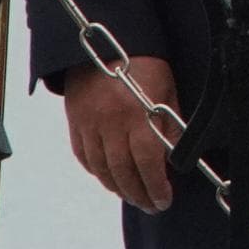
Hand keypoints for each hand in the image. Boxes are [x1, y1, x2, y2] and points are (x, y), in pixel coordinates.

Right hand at [62, 57, 182, 212]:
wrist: (105, 42)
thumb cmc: (144, 65)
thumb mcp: (167, 92)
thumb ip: (170, 127)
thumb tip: (173, 159)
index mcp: (137, 115)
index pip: (148, 163)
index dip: (157, 187)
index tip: (164, 200)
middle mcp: (111, 123)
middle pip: (123, 172)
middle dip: (139, 194)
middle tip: (150, 205)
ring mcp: (89, 124)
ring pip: (102, 169)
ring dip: (118, 188)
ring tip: (132, 196)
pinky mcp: (75, 122)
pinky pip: (84, 156)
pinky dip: (97, 172)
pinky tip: (109, 178)